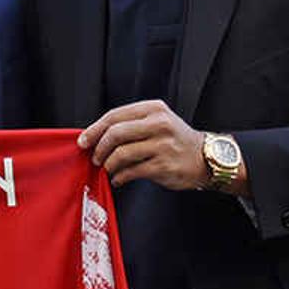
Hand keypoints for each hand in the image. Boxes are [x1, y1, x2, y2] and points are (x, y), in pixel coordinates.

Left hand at [77, 100, 208, 190]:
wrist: (205, 158)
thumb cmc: (175, 141)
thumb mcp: (157, 121)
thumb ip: (131, 125)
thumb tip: (95, 137)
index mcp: (154, 109)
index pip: (115, 116)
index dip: (94, 129)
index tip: (83, 141)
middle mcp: (159, 124)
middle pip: (115, 133)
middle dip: (99, 148)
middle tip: (95, 158)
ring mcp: (162, 145)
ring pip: (121, 154)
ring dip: (109, 164)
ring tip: (108, 169)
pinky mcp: (163, 166)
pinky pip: (131, 172)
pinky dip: (120, 177)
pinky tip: (119, 179)